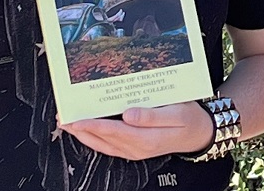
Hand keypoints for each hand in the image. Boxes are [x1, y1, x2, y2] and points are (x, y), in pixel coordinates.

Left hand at [61, 101, 213, 159]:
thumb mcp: (177, 112)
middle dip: (82, 129)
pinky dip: (95, 139)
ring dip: (84, 135)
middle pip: (104, 139)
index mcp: (147, 139)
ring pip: (103, 145)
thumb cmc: (189, 119)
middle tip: (64, 118)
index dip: (94, 125)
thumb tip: (129, 115)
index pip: (114, 131)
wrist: (199, 133)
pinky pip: (110, 146)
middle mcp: (137, 148)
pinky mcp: (133, 149)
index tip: (79, 118)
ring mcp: (134, 151)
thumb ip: (153, 116)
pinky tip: (86, 132)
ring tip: (68, 124)